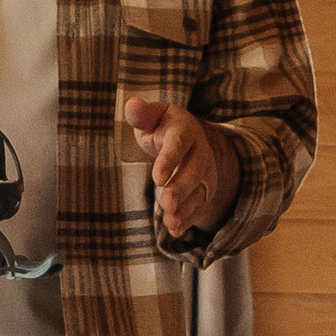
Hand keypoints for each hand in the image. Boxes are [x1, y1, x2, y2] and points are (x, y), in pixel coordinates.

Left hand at [124, 94, 238, 242]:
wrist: (191, 143)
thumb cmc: (164, 128)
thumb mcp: (154, 117)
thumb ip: (142, 114)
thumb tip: (131, 105)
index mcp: (186, 132)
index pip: (179, 145)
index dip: (169, 160)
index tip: (157, 176)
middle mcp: (200, 155)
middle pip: (193, 173)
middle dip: (181, 189)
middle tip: (167, 202)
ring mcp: (204, 177)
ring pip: (197, 193)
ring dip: (184, 208)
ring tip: (170, 220)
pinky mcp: (202, 194)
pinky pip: (197, 209)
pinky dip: (187, 220)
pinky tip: (175, 230)